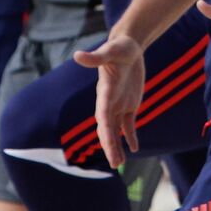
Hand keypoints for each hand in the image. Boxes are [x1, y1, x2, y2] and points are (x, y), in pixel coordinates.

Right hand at [74, 35, 144, 168]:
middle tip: (115, 164)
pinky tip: (134, 149)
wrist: (128, 46)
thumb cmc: (118, 47)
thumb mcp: (110, 50)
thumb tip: (77, 55)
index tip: (106, 141)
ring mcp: (119, 104)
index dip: (105, 127)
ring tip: (119, 163)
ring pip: (117, 130)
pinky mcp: (130, 104)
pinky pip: (129, 124)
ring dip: (117, 146)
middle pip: (108, 128)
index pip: (103, 113)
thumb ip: (96, 57)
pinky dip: (131, 136)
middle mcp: (109, 102)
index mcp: (104, 92)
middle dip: (110, 145)